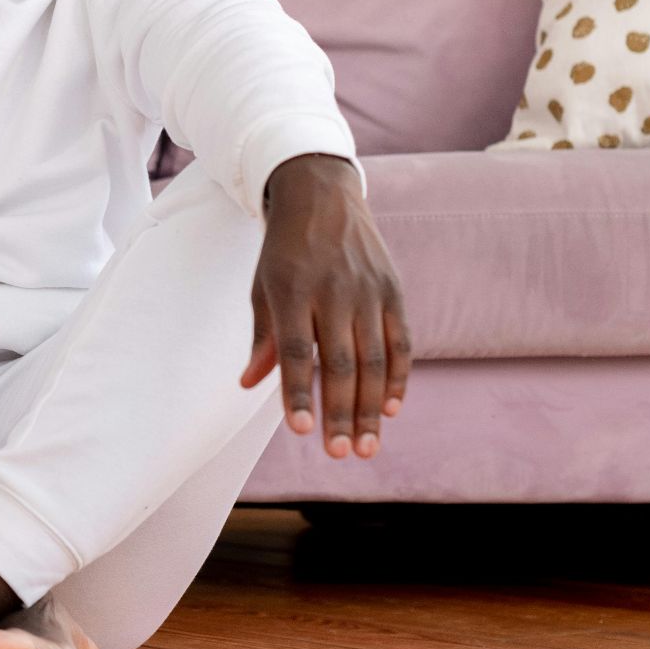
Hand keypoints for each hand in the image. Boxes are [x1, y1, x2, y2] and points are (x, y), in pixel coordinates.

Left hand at [240, 153, 410, 459]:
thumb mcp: (263, 284)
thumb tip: (249, 384)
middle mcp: (333, 292)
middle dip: (339, 412)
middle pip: (339, 363)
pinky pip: (400, 341)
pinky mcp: (393, 290)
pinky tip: (391, 409)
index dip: (298, 392)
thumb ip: (262, 336)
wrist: (322, 194)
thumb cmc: (285, 249)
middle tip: (338, 454)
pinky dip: (398, 377)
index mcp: (292, 291)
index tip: (302, 431)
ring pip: (373, 360)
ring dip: (370, 407)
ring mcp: (368, 291)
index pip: (295, 351)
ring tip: (365, 447)